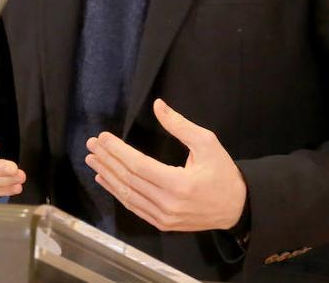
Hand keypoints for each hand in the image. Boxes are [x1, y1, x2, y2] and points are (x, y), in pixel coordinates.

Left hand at [85, 98, 245, 231]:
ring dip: (107, 175)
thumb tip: (158, 105)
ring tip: (93, 160)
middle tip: (91, 145)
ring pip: (127, 195)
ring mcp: (164, 217)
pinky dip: (117, 192)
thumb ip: (180, 125)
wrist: (237, 207)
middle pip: (128, 180)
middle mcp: (168, 204)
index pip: (138, 166)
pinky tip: (105, 179)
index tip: (103, 137)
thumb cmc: (223, 172)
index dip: (117, 151)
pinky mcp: (163, 224)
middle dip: (107, 160)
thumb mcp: (207, 143)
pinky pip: (134, 207)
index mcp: (179, 184)